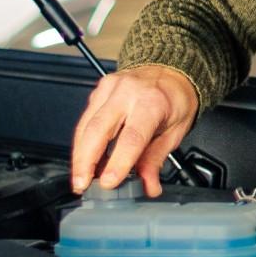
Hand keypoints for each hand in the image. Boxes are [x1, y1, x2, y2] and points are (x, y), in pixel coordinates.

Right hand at [68, 64, 198, 195]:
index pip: (131, 137)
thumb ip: (156, 159)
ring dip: (79, 155)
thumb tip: (148, 186)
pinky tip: (84, 159)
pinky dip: (82, 142)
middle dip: (85, 161)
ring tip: (80, 178)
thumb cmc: (175, 98)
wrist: (170, 70)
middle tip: (82, 185)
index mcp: (152, 102)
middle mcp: (128, 92)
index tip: (108, 182)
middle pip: (97, 129)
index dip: (118, 162)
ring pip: (85, 125)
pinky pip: (85, 119)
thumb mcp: (175, 130)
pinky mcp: (99, 90)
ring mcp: (110, 88)